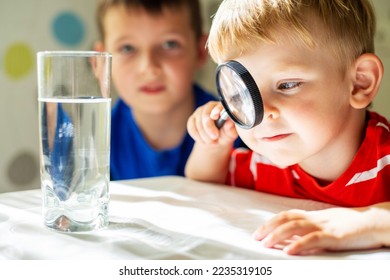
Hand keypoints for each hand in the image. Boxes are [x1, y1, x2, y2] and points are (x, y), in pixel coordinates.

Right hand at [187, 101, 237, 145]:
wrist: (215, 140)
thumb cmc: (225, 134)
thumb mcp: (230, 134)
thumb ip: (231, 128)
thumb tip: (230, 123)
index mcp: (222, 107)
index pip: (218, 106)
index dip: (216, 110)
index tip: (215, 117)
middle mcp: (210, 106)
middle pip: (205, 115)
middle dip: (209, 128)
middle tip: (215, 137)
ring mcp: (199, 112)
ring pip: (198, 123)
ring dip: (204, 135)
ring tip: (211, 142)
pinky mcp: (192, 119)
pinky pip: (192, 128)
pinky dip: (197, 137)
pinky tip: (203, 140)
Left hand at [253, 206, 388, 254]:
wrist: (374, 221)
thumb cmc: (351, 224)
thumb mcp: (328, 223)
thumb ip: (312, 228)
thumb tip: (294, 237)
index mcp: (314, 215)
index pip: (287, 215)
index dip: (271, 222)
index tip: (259, 231)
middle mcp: (316, 218)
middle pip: (287, 219)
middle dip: (269, 228)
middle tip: (257, 238)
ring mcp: (324, 226)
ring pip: (295, 227)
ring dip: (278, 235)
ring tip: (266, 244)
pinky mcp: (334, 236)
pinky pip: (313, 239)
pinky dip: (299, 244)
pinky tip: (289, 251)